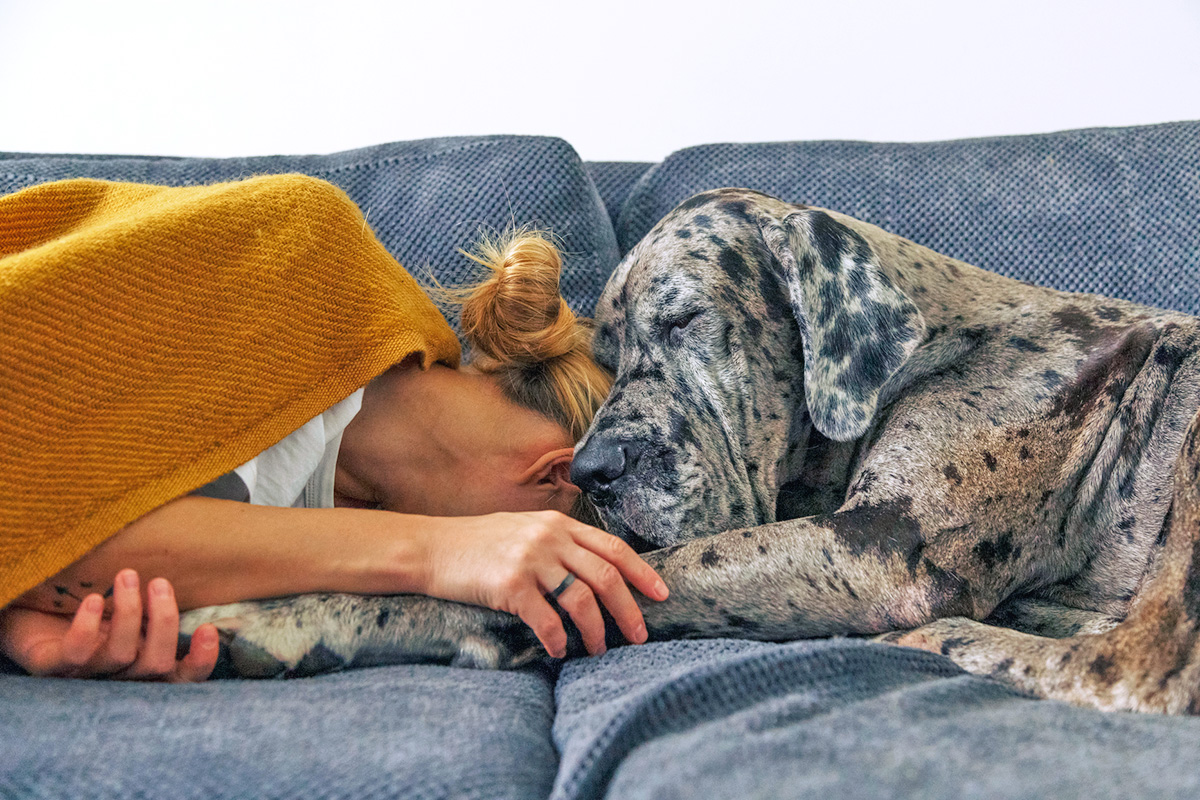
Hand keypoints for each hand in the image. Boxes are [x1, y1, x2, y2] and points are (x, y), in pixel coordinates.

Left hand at [0, 569, 218, 680]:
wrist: (25, 610)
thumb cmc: (84, 606)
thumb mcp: (126, 607)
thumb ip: (154, 608)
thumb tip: (194, 584)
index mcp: (140, 666)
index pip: (179, 678)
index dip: (199, 662)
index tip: (208, 629)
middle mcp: (116, 677)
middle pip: (154, 665)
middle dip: (162, 621)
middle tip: (159, 583)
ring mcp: (83, 676)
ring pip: (120, 655)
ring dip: (128, 613)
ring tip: (127, 576)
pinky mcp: (50, 669)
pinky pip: (75, 654)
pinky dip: (88, 626)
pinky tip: (94, 600)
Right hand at [420, 510, 668, 658]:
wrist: (432, 548)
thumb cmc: (480, 544)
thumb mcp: (526, 529)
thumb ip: (560, 543)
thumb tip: (597, 571)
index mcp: (559, 524)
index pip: (614, 548)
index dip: (642, 573)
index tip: (662, 595)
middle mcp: (549, 538)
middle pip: (606, 577)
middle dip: (629, 611)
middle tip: (640, 636)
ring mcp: (530, 560)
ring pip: (581, 600)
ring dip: (597, 631)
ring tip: (600, 650)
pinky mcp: (509, 585)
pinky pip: (546, 620)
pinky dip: (559, 640)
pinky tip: (560, 651)